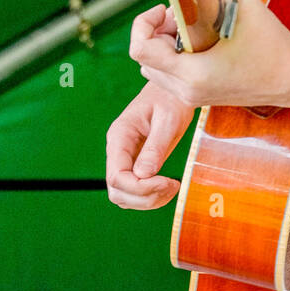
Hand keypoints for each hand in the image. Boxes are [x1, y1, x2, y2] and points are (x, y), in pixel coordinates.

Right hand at [105, 80, 195, 209]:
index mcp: (120, 136)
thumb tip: (143, 175)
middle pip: (117, 190)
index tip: (167, 182)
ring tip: (172, 187)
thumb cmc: (171, 99)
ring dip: (147, 200)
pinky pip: (134, 189)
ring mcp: (124, 157)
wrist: (172, 90)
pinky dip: (149, 196)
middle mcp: (117, 149)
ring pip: (123, 194)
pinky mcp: (134, 163)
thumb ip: (155, 147)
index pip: (117, 176)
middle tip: (172, 187)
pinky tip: (168, 187)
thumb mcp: (168, 120)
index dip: (140, 187)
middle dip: (144, 197)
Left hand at [127, 0, 289, 111]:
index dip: (144, 23)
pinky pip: (170, 76)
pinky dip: (174, 56)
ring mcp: (193, 97)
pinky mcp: (200, 95)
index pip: (141, 49)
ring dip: (164, 44)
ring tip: (190, 28)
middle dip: (157, 31)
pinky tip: (199, 41)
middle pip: (145, 58)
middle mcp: (188, 90)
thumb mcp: (242, 7)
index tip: (164, 9)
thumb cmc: (274, 49)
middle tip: (181, 16)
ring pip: (155, 68)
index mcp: (193, 73)